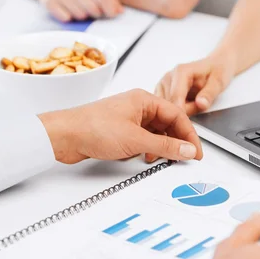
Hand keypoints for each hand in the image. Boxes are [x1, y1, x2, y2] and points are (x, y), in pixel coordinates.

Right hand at [33, 0, 122, 21]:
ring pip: (79, 14)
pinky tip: (66, 12)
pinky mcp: (49, 2)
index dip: (109, 8)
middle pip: (92, 8)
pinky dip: (68, 18)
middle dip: (94, 14)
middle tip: (91, 13)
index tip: (112, 14)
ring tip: (77, 11)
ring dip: (80, 17)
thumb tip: (120, 11)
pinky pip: (65, 17)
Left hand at [39, 89, 202, 164]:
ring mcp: (127, 118)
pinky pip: (141, 139)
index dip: (189, 134)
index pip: (177, 115)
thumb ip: (166, 146)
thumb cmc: (93, 128)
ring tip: (162, 159)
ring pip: (154, 132)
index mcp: (143, 100)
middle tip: (184, 157)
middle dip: (176, 141)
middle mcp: (137, 106)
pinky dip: (146, 149)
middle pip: (167, 123)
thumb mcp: (136, 140)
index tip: (196, 151)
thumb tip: (187, 149)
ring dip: (160, 146)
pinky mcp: (118, 130)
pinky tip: (144, 157)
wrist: (63, 135)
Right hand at [156, 51, 235, 115]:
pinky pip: (166, 107)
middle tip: (200, 105)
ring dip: (181, 111)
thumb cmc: (217, 71)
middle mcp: (169, 77)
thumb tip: (201, 104)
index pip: (176, 98)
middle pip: (170, 104)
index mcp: (181, 72)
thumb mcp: (219, 82)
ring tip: (194, 103)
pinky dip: (176, 110)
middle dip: (185, 111)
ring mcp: (163, 84)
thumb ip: (209, 94)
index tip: (190, 123)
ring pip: (166, 108)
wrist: (215, 65)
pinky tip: (187, 104)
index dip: (183, 113)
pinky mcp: (161, 91)